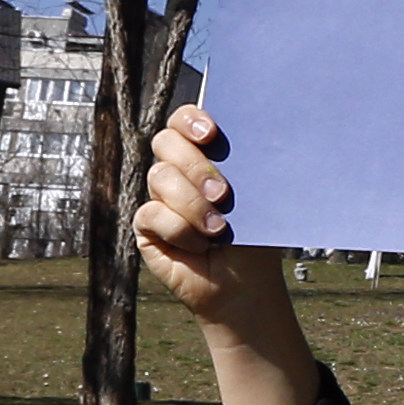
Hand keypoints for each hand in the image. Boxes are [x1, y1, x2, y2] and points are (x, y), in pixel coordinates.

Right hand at [133, 106, 293, 331]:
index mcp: (204, 153)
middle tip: (223, 194)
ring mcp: (159, 196)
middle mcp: (177, 169)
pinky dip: (180, 231)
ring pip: (160, 177)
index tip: (211, 135)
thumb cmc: (254, 237)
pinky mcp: (147, 225)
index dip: (191, 120)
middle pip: (166, 142)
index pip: (184, 120)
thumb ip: (245, 165)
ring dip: (193, 205)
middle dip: (195, 166)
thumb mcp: (256, 197)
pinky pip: (151, 213)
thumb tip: (254, 138)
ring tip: (218, 229)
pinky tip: (200, 246)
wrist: (245, 285)